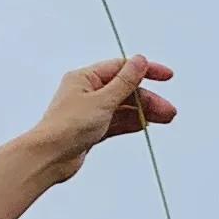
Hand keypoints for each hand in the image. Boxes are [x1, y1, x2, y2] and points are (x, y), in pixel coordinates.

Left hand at [28, 55, 178, 184]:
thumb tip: (139, 61)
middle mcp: (87, 92)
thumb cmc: (66, 127)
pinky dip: (132, 123)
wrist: (49, 157)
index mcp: (85, 78)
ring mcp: (90, 112)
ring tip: (165, 118)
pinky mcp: (91, 130)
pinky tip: (146, 124)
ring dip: (144, 112)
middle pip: (125, 90)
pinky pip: (117, 122)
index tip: (166, 76)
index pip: (121, 68)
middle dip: (148, 99)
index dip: (146, 71)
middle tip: (168, 110)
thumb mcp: (103, 100)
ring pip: (123, 108)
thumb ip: (125, 82)